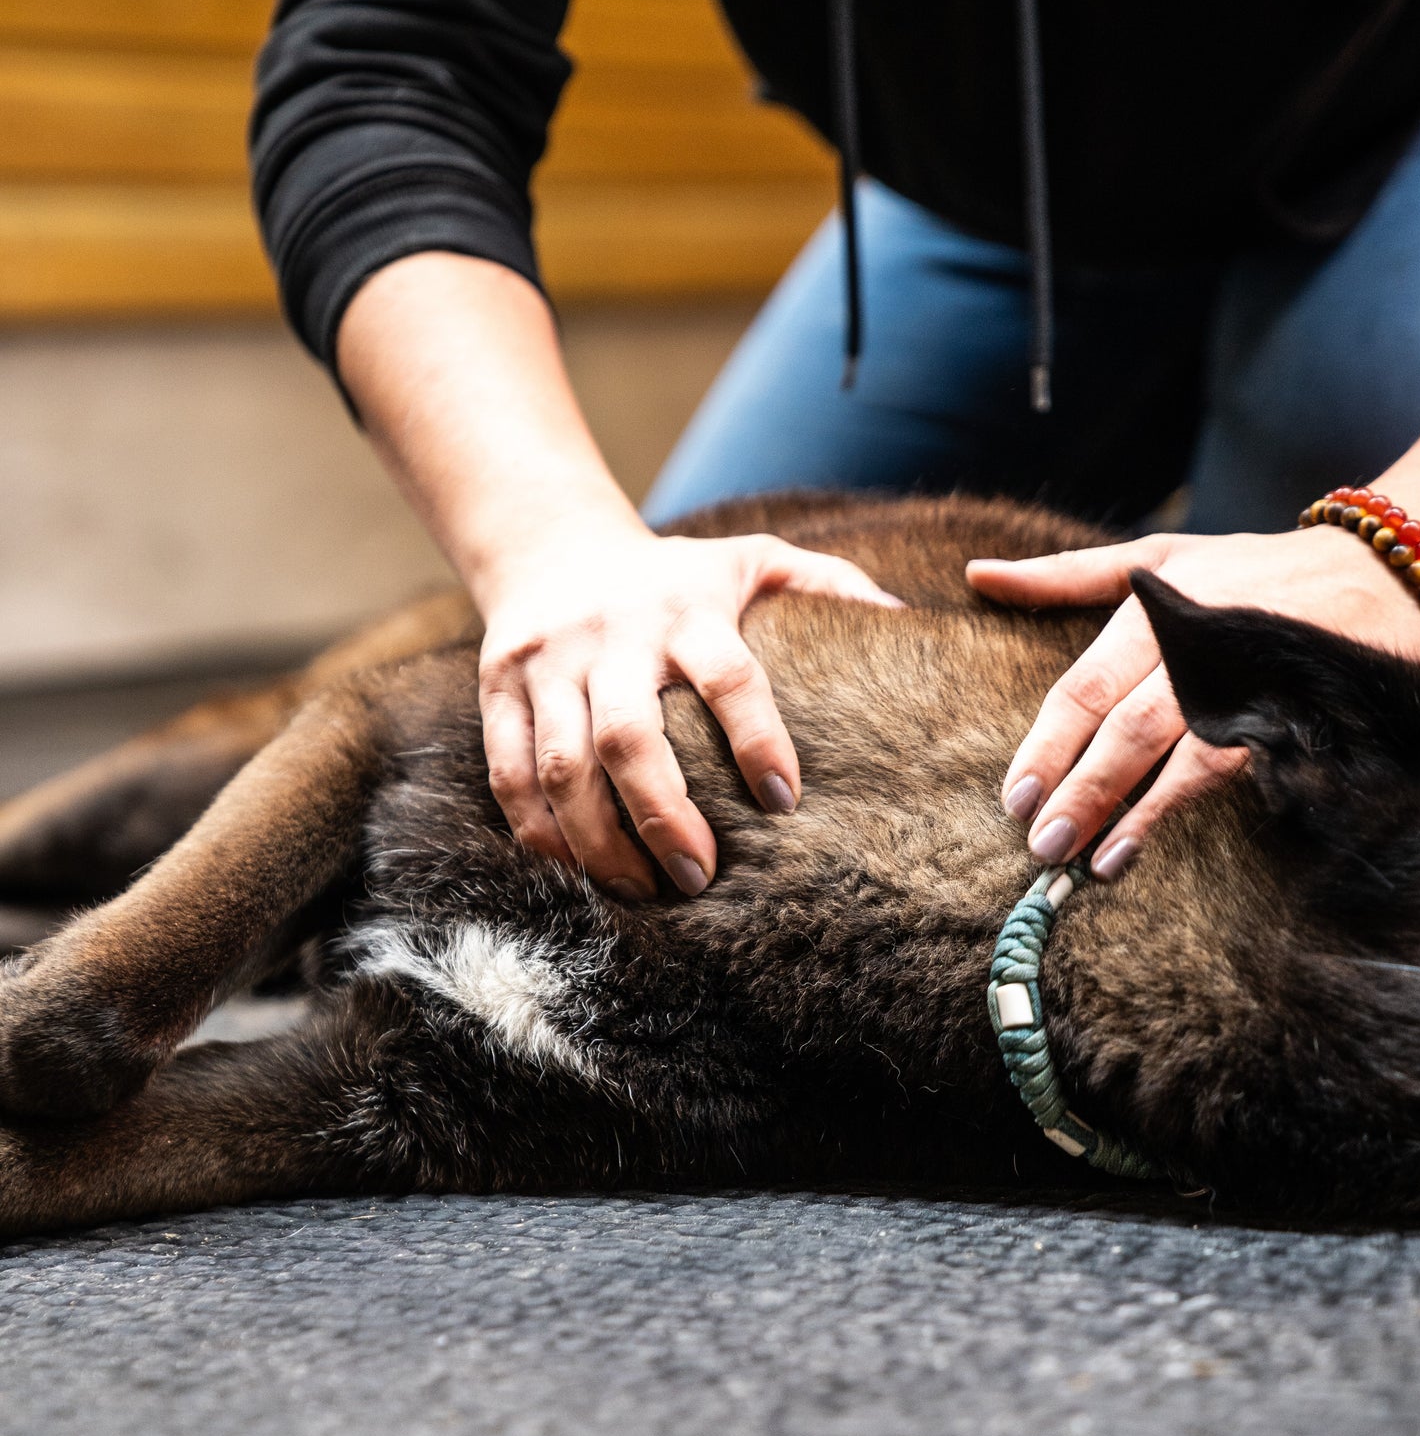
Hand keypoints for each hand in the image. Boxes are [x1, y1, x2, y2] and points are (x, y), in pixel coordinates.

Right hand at [477, 518, 901, 898]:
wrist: (551, 545)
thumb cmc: (676, 573)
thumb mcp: (753, 557)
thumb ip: (827, 582)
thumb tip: (905, 617)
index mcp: (686, 608)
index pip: (728, 676)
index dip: (757, 740)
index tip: (785, 803)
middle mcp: (611, 636)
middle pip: (629, 738)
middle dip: (665, 817)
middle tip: (701, 877)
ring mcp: (546, 664)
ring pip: (561, 768)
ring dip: (601, 842)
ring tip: (644, 890)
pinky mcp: (497, 689)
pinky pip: (509, 773)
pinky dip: (539, 832)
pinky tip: (578, 871)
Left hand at [965, 522, 1419, 879]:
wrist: (1376, 570)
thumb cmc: (1244, 570)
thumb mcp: (1154, 557)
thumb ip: (1064, 576)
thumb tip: (977, 575)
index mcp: (1155, 609)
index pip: (1086, 687)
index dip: (1049, 746)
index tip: (1015, 798)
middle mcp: (1200, 647)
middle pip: (1130, 729)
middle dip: (1084, 790)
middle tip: (1045, 845)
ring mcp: (1252, 685)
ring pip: (1190, 758)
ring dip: (1143, 813)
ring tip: (1101, 861)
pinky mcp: (1297, 714)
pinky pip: (1250, 769)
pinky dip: (1212, 806)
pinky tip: (1179, 838)